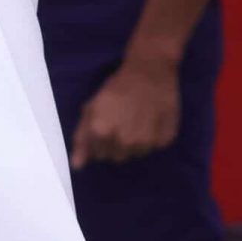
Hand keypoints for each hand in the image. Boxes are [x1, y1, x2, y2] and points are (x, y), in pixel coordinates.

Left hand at [70, 52, 180, 167]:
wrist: (149, 73)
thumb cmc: (115, 89)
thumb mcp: (90, 108)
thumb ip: (81, 139)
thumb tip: (77, 167)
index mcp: (101, 134)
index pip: (97, 156)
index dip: (99, 142)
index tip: (105, 127)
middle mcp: (124, 142)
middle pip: (116, 158)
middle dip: (114, 145)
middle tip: (120, 124)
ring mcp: (146, 144)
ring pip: (135, 155)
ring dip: (133, 144)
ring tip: (135, 122)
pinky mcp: (164, 141)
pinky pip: (153, 149)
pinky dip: (151, 139)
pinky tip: (149, 122)